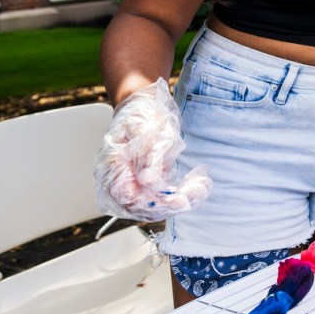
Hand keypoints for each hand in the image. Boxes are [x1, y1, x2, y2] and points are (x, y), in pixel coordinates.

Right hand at [94, 78, 212, 221]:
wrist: (142, 105)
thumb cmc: (142, 114)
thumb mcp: (147, 129)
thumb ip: (147, 155)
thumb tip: (147, 182)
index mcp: (113, 166)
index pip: (128, 197)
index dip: (153, 203)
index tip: (178, 199)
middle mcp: (119, 180)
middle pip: (140, 208)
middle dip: (170, 205)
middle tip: (196, 192)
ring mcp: (133, 183)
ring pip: (153, 206)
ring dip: (179, 202)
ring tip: (201, 187)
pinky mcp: (146, 184)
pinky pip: (161, 198)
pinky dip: (181, 195)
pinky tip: (198, 184)